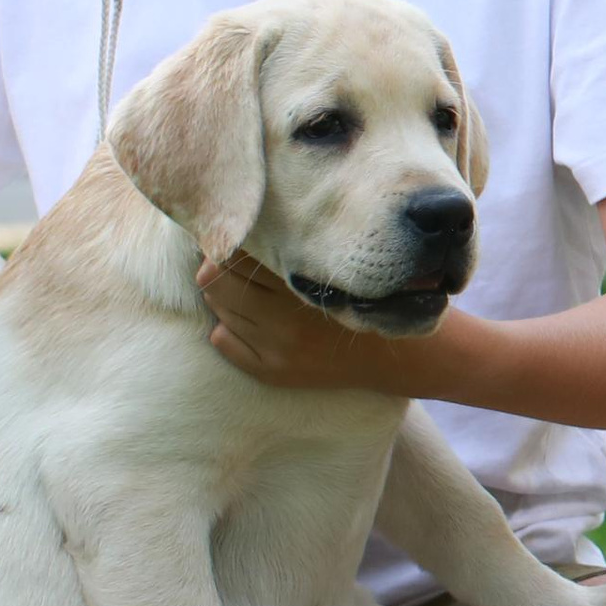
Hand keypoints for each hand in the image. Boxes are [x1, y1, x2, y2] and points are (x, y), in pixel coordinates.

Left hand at [195, 251, 424, 392]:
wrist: (389, 357)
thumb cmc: (365, 302)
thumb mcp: (336, 270)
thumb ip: (295, 252)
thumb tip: (245, 234)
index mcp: (303, 292)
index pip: (236, 258)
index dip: (234, 243)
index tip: (244, 237)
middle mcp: (284, 325)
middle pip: (215, 282)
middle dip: (219, 267)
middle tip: (236, 261)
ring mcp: (274, 350)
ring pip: (219, 309)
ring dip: (226, 294)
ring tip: (249, 288)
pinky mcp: (268, 371)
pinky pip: (222, 339)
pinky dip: (229, 325)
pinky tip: (251, 318)